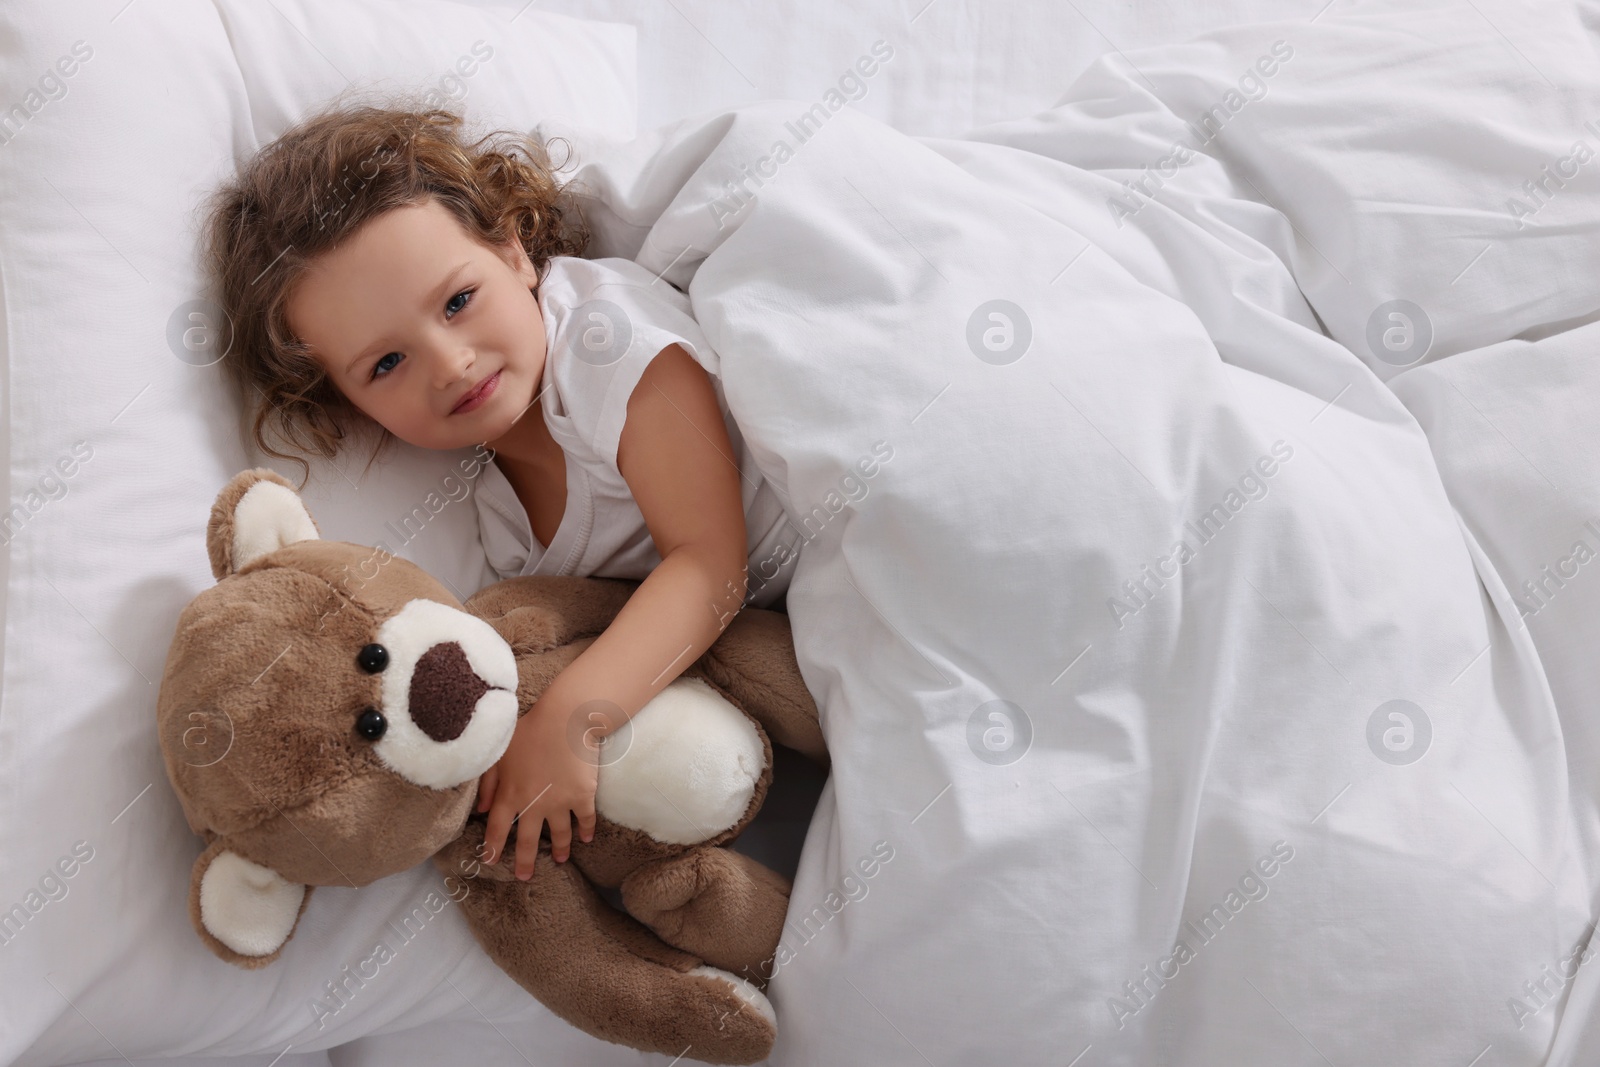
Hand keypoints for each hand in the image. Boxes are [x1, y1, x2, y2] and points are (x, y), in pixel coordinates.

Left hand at [475, 698, 599, 879]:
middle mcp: (533, 804)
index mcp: (510, 794)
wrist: (566, 719)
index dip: (492, 847)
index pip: (497, 828)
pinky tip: (585, 839)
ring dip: (558, 850)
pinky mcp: (582, 797)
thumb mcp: (500, 754)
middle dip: (524, 862)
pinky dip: (585, 832)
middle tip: (524, 877)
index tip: (490, 861)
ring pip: (558, 835)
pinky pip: (584, 821)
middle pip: (526, 841)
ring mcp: (560, 803)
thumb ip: (487, 783)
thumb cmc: (529, 730)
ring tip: (559, 860)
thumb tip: (479, 810)